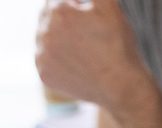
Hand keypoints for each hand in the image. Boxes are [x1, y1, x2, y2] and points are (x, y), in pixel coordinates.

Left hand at [35, 0, 151, 108]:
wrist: (120, 85)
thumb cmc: (117, 43)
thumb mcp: (109, 5)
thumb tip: (77, 2)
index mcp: (58, 12)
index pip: (58, 0)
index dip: (75, 6)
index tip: (88, 17)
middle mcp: (43, 32)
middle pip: (47, 16)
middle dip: (64, 20)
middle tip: (86, 33)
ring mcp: (42, 56)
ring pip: (44, 38)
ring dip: (57, 38)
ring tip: (82, 48)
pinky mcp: (44, 75)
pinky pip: (45, 59)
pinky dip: (56, 58)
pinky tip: (75, 62)